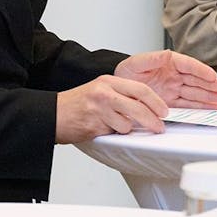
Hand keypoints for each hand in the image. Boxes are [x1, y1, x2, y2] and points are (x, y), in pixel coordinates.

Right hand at [55, 74, 171, 141]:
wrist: (51, 114)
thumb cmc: (75, 105)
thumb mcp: (99, 91)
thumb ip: (121, 96)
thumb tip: (146, 109)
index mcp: (108, 81)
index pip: (140, 89)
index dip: (156, 101)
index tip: (164, 111)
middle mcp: (104, 92)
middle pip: (139, 106)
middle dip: (153, 120)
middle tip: (159, 127)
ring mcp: (99, 108)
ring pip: (128, 123)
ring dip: (126, 130)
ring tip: (114, 126)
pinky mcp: (94, 124)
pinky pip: (115, 133)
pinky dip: (113, 134)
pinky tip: (103, 129)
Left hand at [114, 49, 216, 109]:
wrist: (120, 87)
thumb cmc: (127, 71)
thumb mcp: (137, 63)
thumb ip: (152, 59)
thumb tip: (167, 53)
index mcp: (169, 63)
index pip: (189, 65)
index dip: (201, 71)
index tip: (212, 76)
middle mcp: (174, 75)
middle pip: (196, 80)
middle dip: (211, 85)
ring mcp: (174, 88)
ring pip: (195, 92)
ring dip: (209, 96)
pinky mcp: (171, 101)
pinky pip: (188, 104)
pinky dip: (200, 106)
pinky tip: (212, 106)